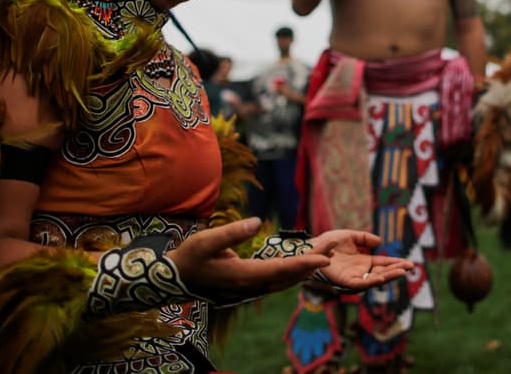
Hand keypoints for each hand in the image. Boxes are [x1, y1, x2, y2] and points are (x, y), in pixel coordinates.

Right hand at [169, 218, 330, 301]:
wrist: (176, 279)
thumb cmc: (190, 257)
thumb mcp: (206, 241)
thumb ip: (231, 233)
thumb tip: (256, 221)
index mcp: (243, 276)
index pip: (280, 270)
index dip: (304, 264)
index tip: (324, 258)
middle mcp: (250, 286)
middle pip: (288, 277)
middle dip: (312, 264)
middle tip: (334, 250)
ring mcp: (250, 289)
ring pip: (284, 282)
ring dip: (305, 270)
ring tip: (325, 256)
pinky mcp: (248, 287)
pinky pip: (277, 282)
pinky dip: (293, 274)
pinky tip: (303, 267)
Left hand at [308, 230, 414, 289]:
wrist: (315, 246)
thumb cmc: (329, 242)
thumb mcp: (351, 236)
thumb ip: (365, 238)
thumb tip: (380, 243)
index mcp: (364, 261)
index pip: (383, 264)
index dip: (395, 264)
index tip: (409, 264)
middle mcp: (361, 271)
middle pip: (382, 272)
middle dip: (396, 271)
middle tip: (410, 268)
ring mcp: (355, 277)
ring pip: (375, 279)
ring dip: (388, 276)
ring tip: (401, 272)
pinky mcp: (346, 281)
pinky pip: (362, 283)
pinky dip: (372, 282)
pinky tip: (382, 277)